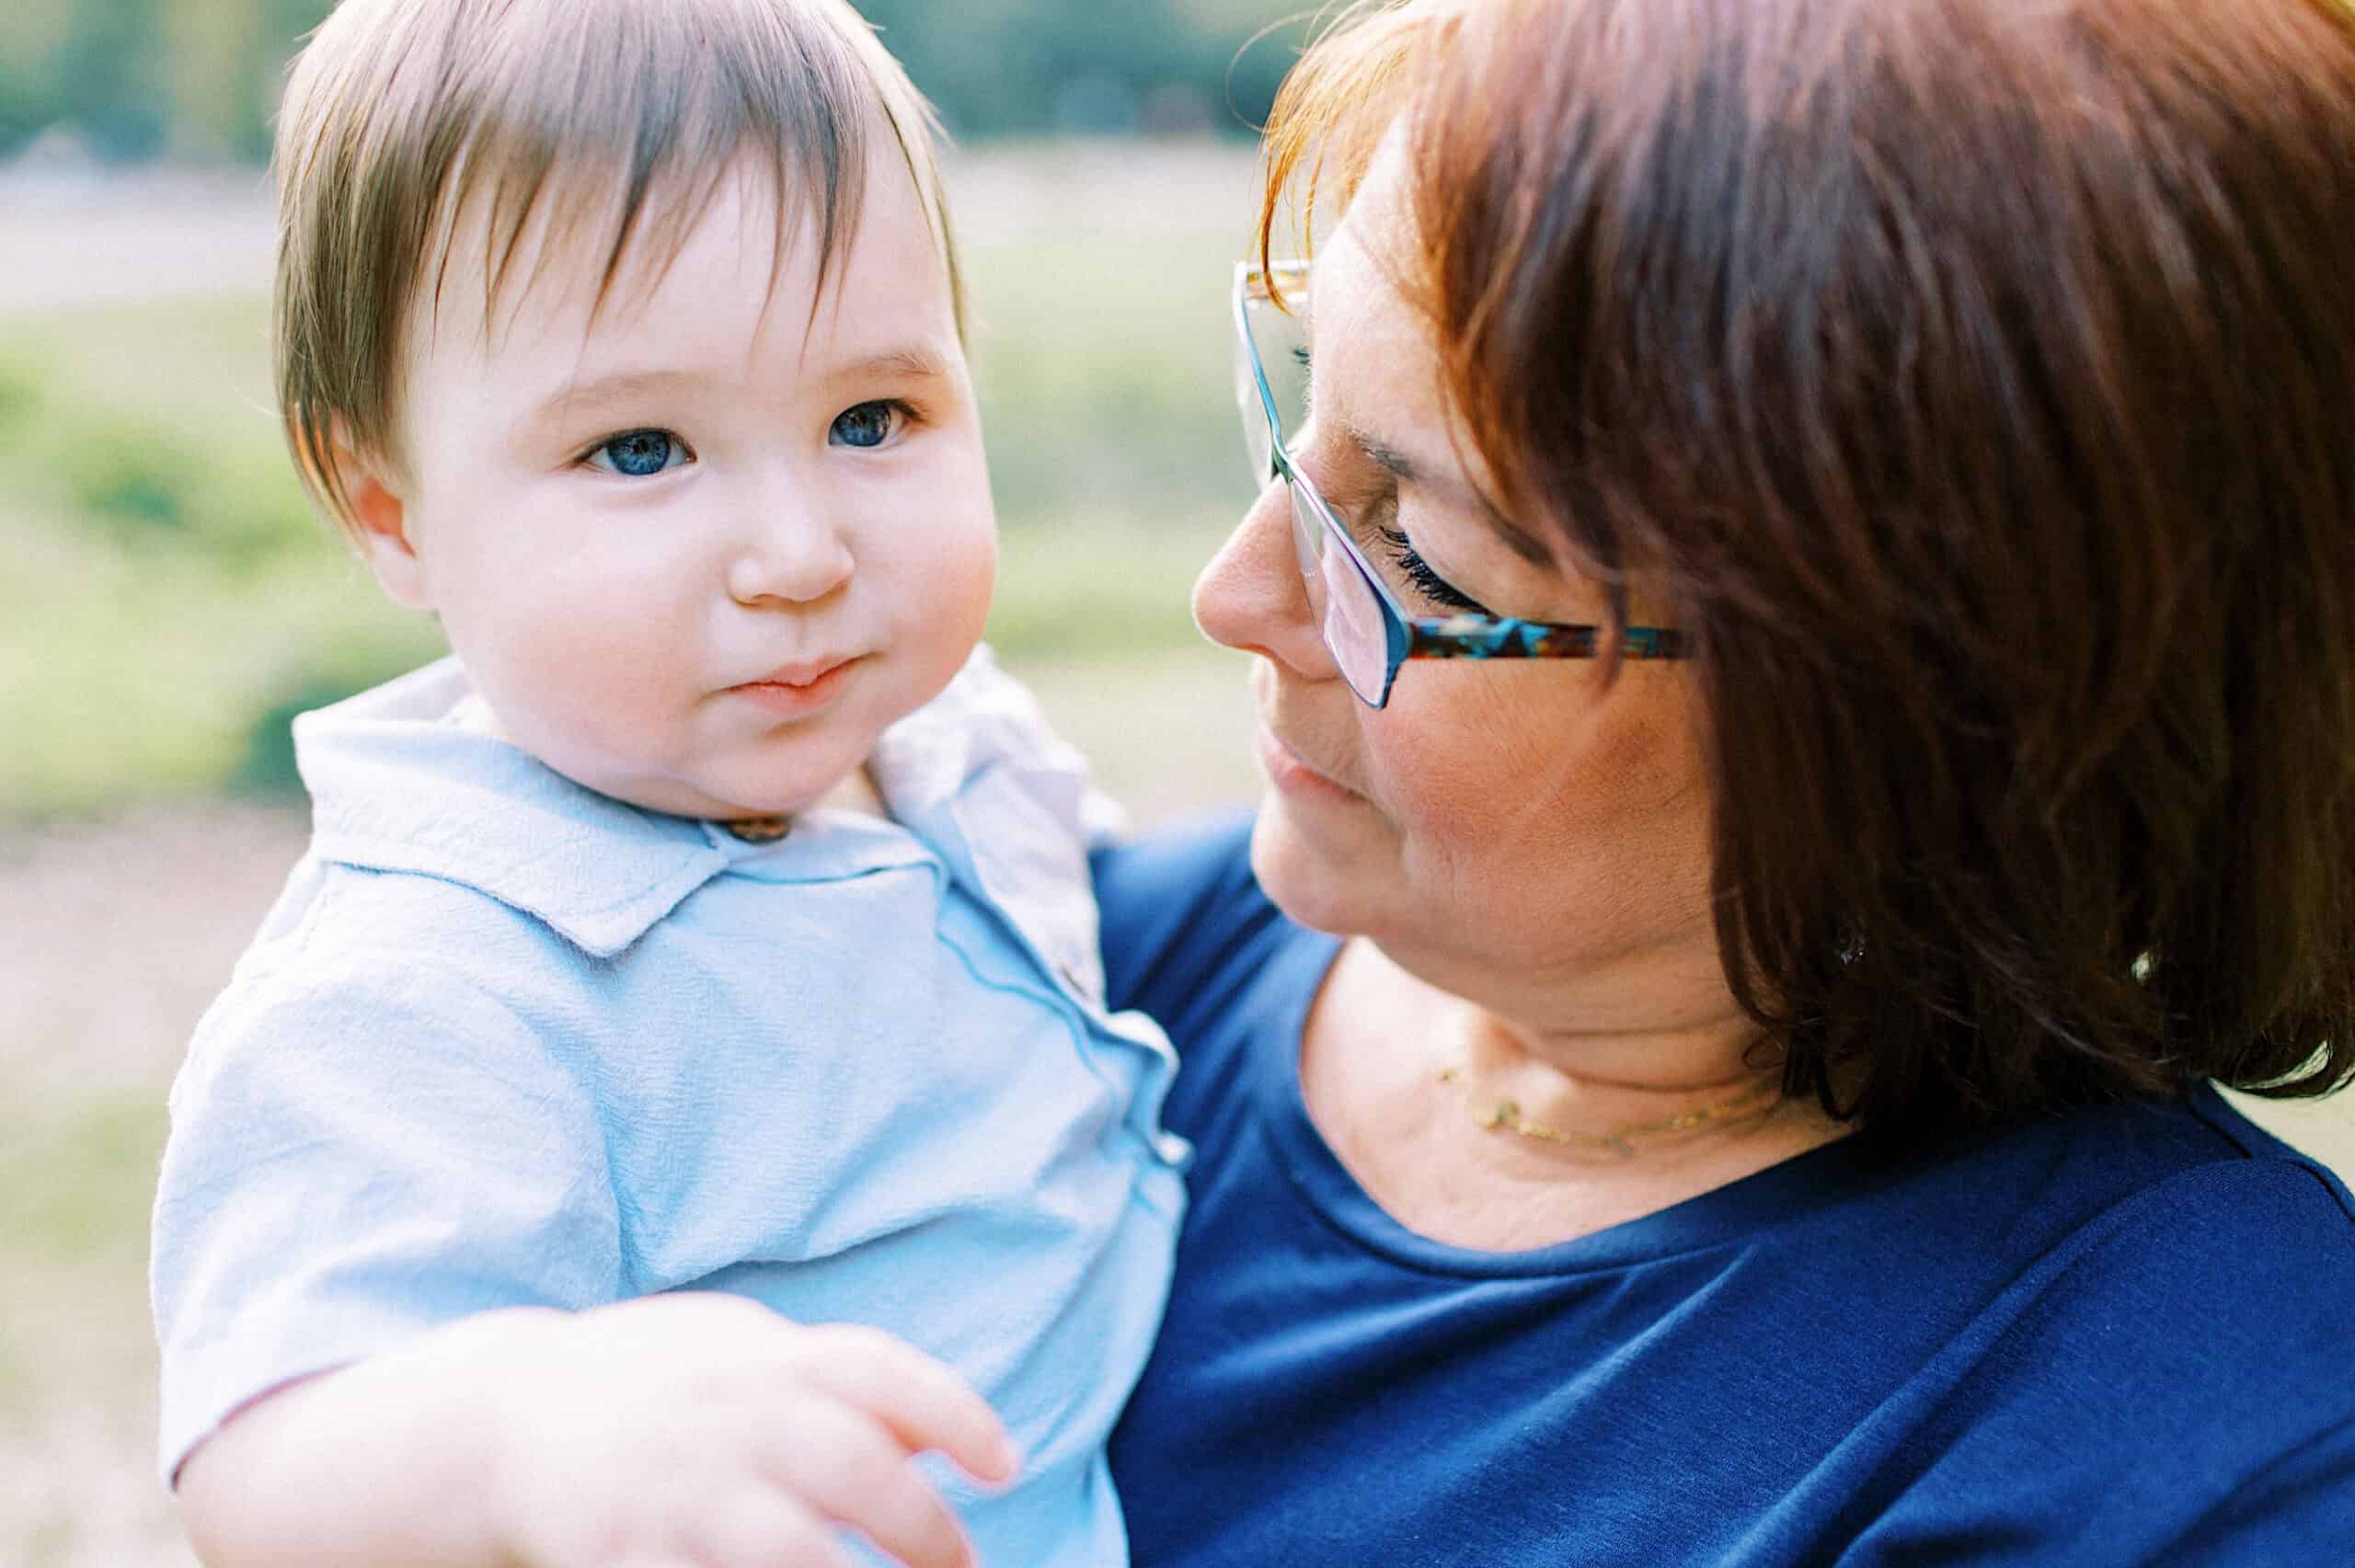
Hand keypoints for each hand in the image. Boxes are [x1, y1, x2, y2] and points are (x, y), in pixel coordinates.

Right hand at [481, 1294, 1017, 1567]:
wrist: (502, 1417)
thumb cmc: (657, 1384)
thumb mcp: (745, 1353)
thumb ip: (843, 1384)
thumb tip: (946, 1438)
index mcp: (764, 1357)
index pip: (880, 1371)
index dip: (956, 1414)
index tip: (1005, 1468)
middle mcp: (726, 1415)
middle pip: (851, 1467)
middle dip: (924, 1528)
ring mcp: (673, 1488)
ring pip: (787, 1552)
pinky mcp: (622, 1553)